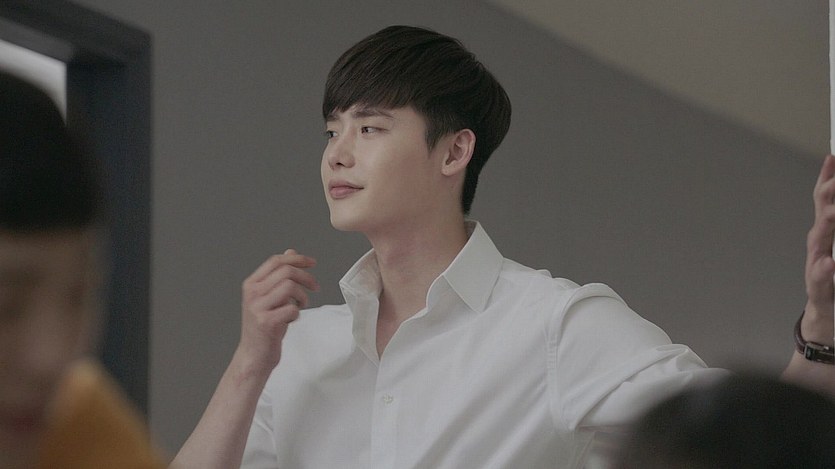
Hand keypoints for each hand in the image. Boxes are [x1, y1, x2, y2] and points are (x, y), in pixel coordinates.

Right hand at [238, 249, 318, 374]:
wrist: (254, 355)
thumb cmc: (265, 325)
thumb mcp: (269, 297)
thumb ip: (278, 276)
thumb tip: (291, 252)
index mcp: (251, 284)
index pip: (275, 261)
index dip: (297, 259)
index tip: (312, 263)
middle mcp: (252, 294)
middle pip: (286, 271)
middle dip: (306, 277)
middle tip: (315, 287)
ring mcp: (257, 308)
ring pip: (290, 287)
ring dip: (302, 297)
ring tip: (300, 307)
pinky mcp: (266, 322)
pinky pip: (291, 309)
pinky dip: (297, 313)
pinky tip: (291, 320)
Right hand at [803, 155, 834, 343]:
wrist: (827, 321)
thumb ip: (833, 226)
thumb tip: (830, 196)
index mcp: (827, 234)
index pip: (826, 201)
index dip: (829, 178)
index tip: (834, 157)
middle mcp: (820, 247)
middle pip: (823, 214)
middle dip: (829, 194)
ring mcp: (817, 268)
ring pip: (820, 243)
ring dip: (827, 226)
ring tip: (834, 212)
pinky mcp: (821, 292)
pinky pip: (822, 281)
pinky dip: (824, 272)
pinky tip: (828, 263)